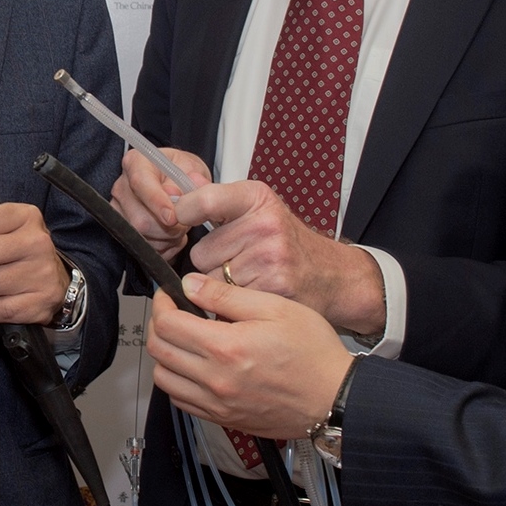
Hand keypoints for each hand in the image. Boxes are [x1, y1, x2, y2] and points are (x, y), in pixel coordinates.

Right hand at [111, 147, 211, 260]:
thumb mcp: (192, 168)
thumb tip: (176, 194)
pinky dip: (165, 247)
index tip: (172, 218)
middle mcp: (122, 186)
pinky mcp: (122, 229)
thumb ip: (189, 179)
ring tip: (180, 227)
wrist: (178, 183)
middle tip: (185, 223)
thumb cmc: (183, 172)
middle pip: (139, 219)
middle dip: (168, 228)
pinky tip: (172, 235)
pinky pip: (145, 248)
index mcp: (137, 162)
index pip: (140, 183)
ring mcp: (119, 210)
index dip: (156, 203)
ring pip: (142, 237)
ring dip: (168, 238)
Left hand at [147, 273, 354, 439]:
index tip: (170, 294)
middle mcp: (215, 380)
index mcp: (226, 348)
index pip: (167, 323)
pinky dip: (178, 382)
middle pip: (159, 350)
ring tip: (183, 339)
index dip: (162, 302)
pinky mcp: (223, 419)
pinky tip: (194, 367)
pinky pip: (181, 402)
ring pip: (164, 379)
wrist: (335, 396)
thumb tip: (190, 284)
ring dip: (165, 355)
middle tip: (173, 311)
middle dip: (158, 324)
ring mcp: (217, 404)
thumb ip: (226, 295)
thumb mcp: (275, 307)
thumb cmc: (314, 352)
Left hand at [178, 181, 386, 338]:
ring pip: (211, 282)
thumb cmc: (288, 243)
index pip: (204, 200)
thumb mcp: (259, 209)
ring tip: (248, 280)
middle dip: (211, 263)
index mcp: (257, 198)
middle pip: (200, 253)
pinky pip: (228, 303)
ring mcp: (271, 258)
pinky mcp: (274, 289)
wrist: (333, 277)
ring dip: (221, 288)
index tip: (179, 220)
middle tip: (237, 262)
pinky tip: (254, 298)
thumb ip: (217, 203)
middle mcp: (265, 224)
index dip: (185, 213)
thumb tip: (172, 203)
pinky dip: (234, 307)